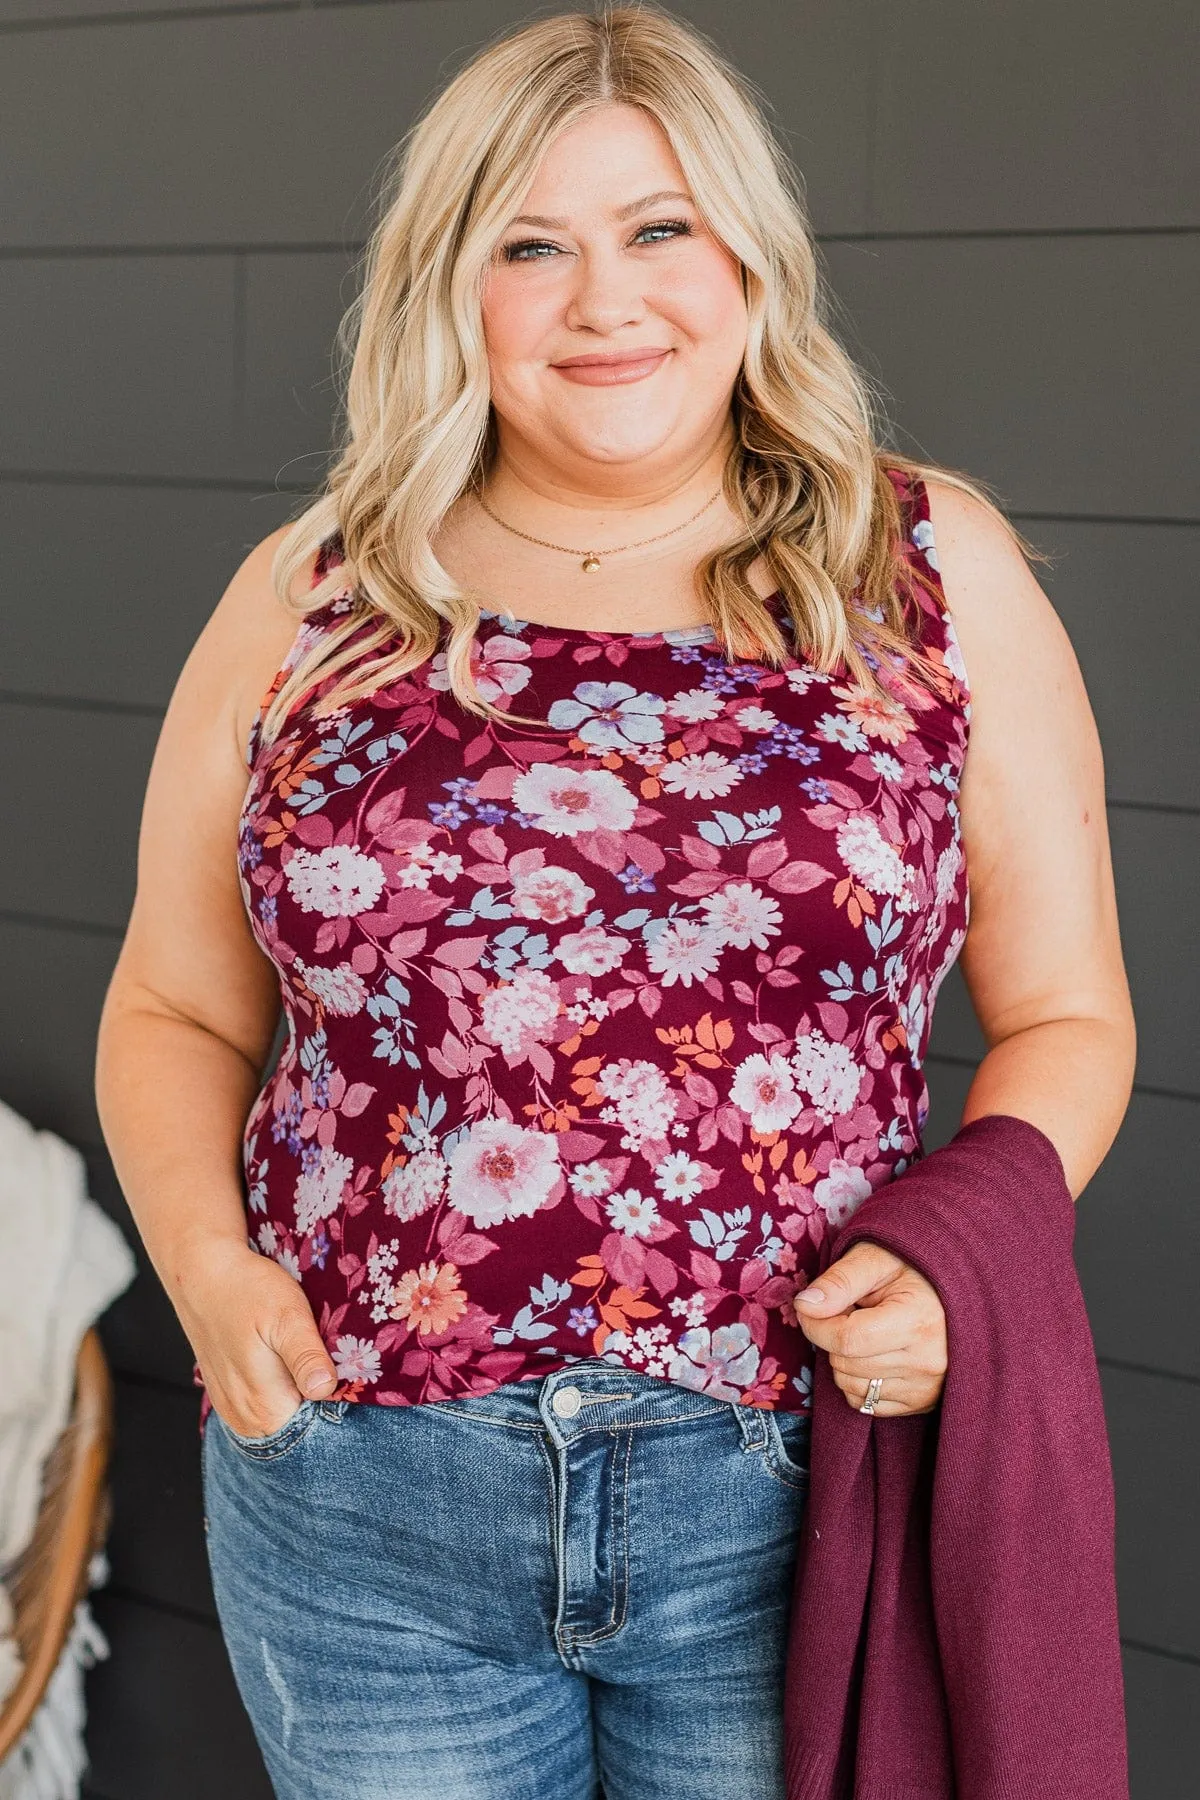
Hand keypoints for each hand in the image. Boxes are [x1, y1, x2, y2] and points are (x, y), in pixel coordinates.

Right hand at [171, 1237, 338, 1437]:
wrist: (203, 1274)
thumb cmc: (249, 1291)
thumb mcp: (288, 1317)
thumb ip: (306, 1358)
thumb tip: (324, 1390)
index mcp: (266, 1410)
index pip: (319, 1429)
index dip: (338, 1404)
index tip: (341, 1372)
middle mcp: (247, 1421)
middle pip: (301, 1425)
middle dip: (319, 1398)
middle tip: (322, 1356)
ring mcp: (234, 1411)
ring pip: (283, 1415)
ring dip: (298, 1392)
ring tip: (299, 1354)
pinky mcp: (227, 1396)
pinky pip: (264, 1406)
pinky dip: (278, 1389)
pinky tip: (280, 1359)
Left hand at [792, 1240, 946, 1416]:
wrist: (953, 1292)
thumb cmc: (912, 1270)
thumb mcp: (876, 1260)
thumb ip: (839, 1281)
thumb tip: (804, 1306)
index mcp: (918, 1321)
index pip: (847, 1339)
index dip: (815, 1324)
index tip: (809, 1308)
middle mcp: (927, 1361)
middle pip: (845, 1363)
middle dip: (833, 1337)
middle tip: (852, 1313)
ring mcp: (926, 1388)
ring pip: (850, 1386)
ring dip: (844, 1359)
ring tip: (866, 1331)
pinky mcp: (922, 1404)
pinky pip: (864, 1404)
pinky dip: (857, 1381)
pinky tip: (874, 1354)